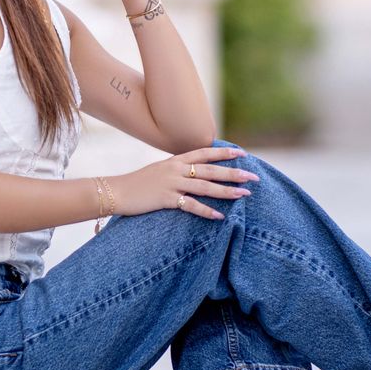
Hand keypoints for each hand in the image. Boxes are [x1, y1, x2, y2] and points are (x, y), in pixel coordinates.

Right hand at [111, 145, 260, 220]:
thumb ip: (178, 169)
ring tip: (243, 195)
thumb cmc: (139, 182)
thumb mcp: (160, 169)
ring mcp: (171, 183)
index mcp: (176, 160)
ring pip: (205, 186)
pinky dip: (206, 211)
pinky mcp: (166, 199)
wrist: (117, 191)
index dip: (224, 152)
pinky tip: (219, 217)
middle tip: (253, 177)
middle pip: (210, 170)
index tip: (242, 153)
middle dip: (233, 173)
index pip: (205, 153)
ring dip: (226, 191)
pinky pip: (190, 205)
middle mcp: (176, 169)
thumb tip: (194, 171)